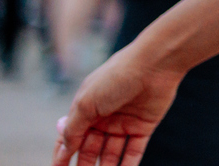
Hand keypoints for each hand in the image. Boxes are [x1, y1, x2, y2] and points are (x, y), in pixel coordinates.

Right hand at [53, 43, 184, 165]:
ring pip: (111, 153)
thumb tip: (63, 149)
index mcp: (87, 108)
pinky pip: (134, 151)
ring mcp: (124, 122)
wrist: (155, 64)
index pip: (71, 136)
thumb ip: (72, 128)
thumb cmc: (116, 78)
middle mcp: (105, 116)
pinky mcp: (144, 126)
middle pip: (91, 148)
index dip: (63, 154)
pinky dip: (127, 165)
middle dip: (84, 165)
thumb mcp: (86, 103)